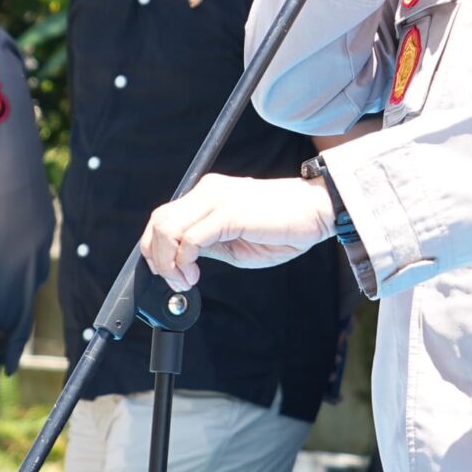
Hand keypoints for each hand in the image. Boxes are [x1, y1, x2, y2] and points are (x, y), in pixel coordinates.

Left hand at [140, 174, 337, 288]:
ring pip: (168, 229)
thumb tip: (181, 260)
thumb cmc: (283, 228)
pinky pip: (191, 239)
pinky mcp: (228, 213)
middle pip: (158, 221)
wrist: (317, 212)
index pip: (164, 217)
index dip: (155, 248)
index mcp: (208, 195)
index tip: (167, 273)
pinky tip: (194, 276)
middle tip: (174, 281)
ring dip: (168, 263)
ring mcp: (216, 199)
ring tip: (185, 280)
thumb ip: (206, 245)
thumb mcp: (234, 242)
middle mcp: (207, 191)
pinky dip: (184, 262)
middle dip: (156, 257)